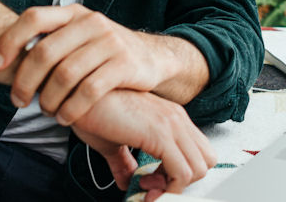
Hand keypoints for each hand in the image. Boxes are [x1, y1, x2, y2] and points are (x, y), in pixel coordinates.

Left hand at [0, 4, 171, 124]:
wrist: (152, 57)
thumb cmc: (104, 51)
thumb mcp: (80, 35)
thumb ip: (51, 41)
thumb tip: (4, 59)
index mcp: (74, 12)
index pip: (34, 18)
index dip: (9, 40)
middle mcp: (91, 22)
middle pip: (45, 52)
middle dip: (25, 81)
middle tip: (18, 101)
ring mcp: (110, 42)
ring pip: (65, 75)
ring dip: (48, 100)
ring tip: (46, 111)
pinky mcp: (125, 65)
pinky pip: (89, 91)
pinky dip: (71, 108)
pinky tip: (66, 118)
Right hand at [72, 90, 215, 197]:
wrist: (79, 96)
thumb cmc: (92, 112)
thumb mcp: (113, 142)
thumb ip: (124, 162)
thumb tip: (126, 180)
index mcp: (170, 117)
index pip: (197, 152)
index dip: (180, 174)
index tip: (152, 181)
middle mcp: (176, 119)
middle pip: (205, 160)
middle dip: (182, 182)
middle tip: (152, 186)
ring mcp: (172, 124)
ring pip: (198, 169)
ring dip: (174, 188)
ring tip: (145, 186)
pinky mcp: (161, 134)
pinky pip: (182, 173)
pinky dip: (168, 189)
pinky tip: (143, 186)